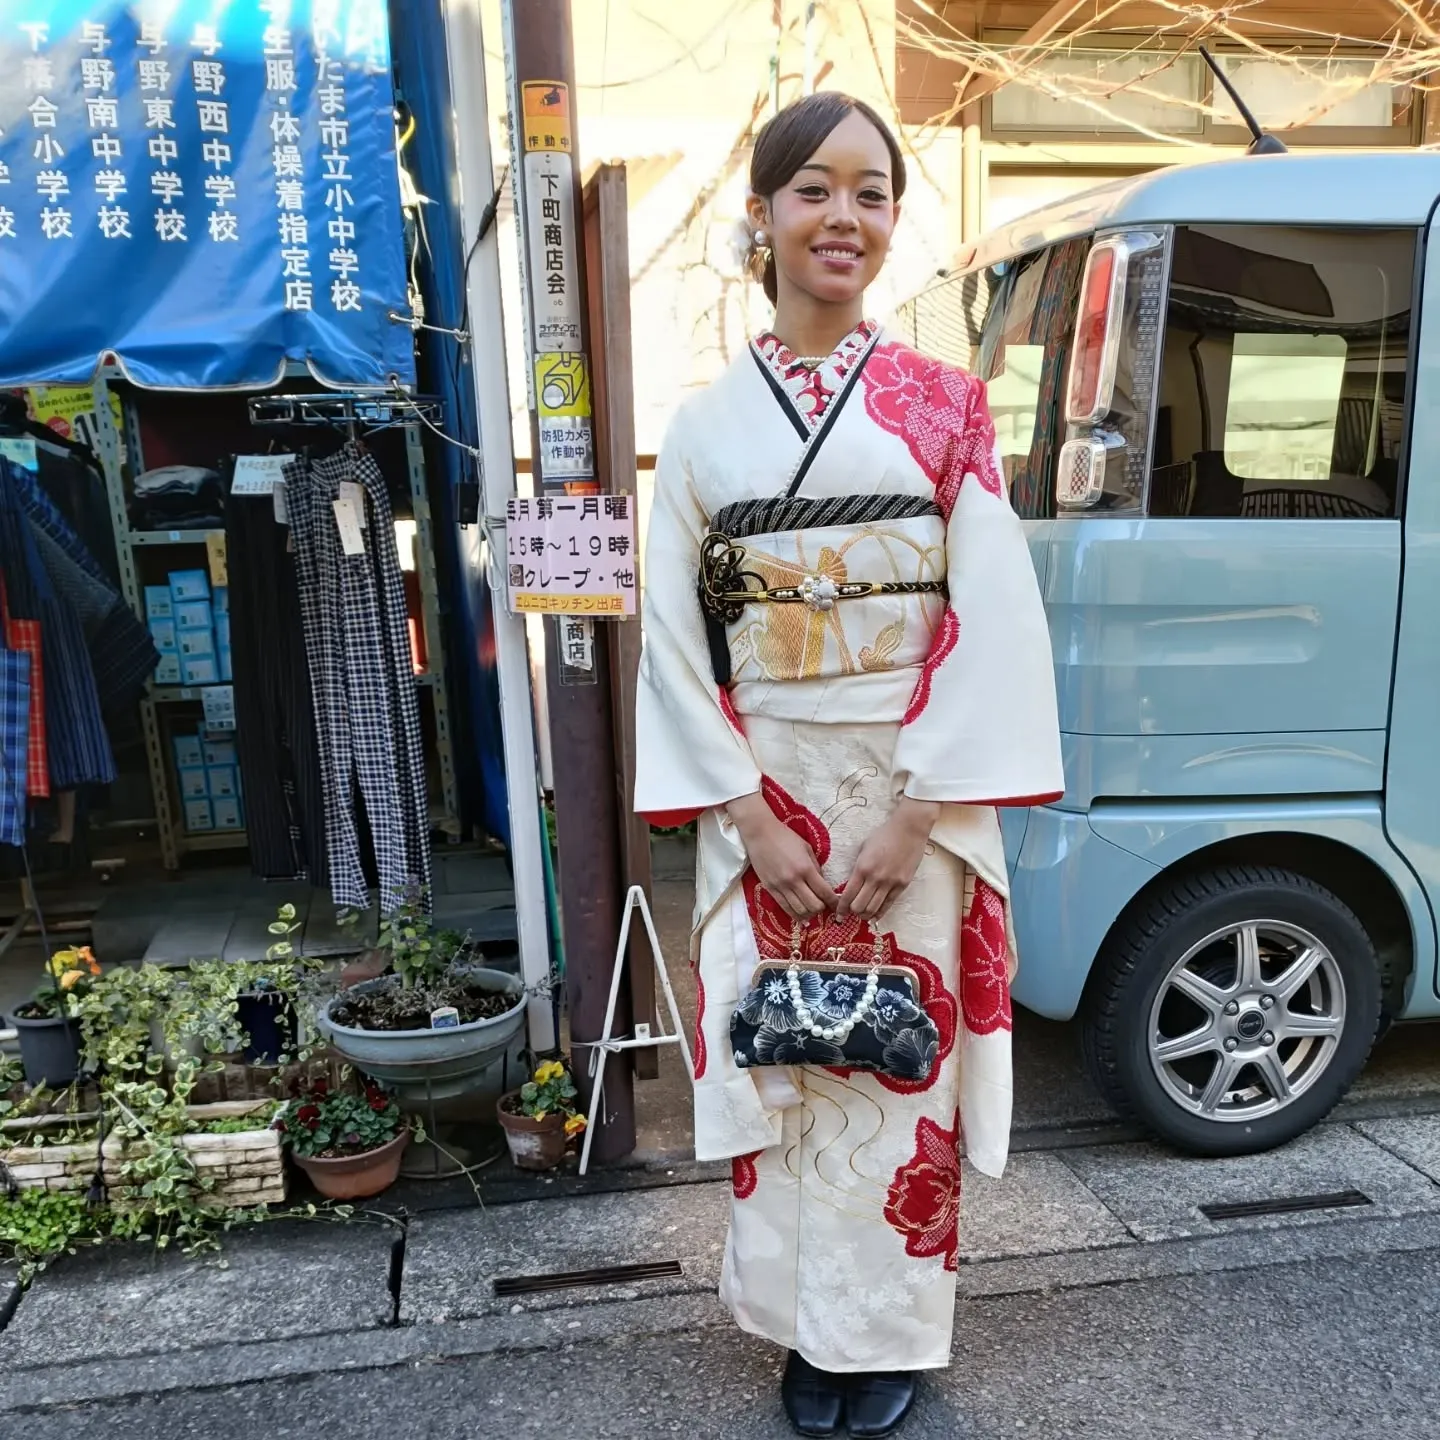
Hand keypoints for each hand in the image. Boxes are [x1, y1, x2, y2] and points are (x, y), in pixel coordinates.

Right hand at [727, 791, 835, 918]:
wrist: (760, 833)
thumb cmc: (785, 837)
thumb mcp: (807, 848)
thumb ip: (816, 868)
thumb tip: (823, 885)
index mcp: (806, 868)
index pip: (825, 892)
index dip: (834, 902)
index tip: (838, 905)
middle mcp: (794, 880)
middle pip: (814, 906)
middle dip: (822, 908)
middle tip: (824, 905)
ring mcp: (780, 886)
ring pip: (800, 911)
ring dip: (809, 913)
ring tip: (812, 909)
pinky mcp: (770, 889)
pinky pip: (785, 908)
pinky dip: (795, 915)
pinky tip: (801, 915)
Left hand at [837, 798, 939, 919]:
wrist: (909, 829)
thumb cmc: (884, 835)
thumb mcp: (864, 849)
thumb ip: (858, 868)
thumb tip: (851, 885)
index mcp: (862, 868)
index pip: (848, 895)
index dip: (841, 908)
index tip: (838, 915)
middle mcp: (875, 878)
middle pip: (859, 907)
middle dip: (852, 912)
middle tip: (850, 912)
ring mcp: (890, 883)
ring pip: (873, 909)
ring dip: (865, 915)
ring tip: (862, 915)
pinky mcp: (902, 885)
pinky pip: (888, 905)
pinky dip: (880, 913)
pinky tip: (875, 916)